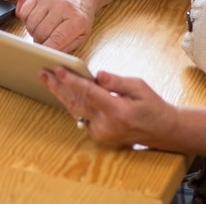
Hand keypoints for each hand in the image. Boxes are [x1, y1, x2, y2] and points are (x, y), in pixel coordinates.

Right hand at [16, 0, 96, 52]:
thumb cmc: (79, 17)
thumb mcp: (81, 36)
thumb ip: (67, 48)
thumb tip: (51, 56)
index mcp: (77, 19)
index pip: (57, 40)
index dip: (48, 50)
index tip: (43, 55)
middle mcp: (63, 6)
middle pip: (41, 32)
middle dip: (41, 42)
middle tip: (45, 41)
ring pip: (31, 24)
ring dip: (33, 32)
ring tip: (42, 31)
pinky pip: (24, 13)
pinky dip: (27, 20)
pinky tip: (36, 21)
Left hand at [39, 67, 175, 148]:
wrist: (162, 131)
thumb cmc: (152, 105)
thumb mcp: (140, 87)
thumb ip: (118, 82)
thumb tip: (99, 75)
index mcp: (118, 112)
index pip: (90, 94)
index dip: (73, 82)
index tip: (59, 70)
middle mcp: (107, 125)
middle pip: (77, 103)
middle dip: (58, 87)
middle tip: (43, 73)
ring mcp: (101, 132)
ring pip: (76, 109)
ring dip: (61, 93)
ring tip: (47, 78)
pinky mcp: (98, 134)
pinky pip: (81, 115)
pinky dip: (71, 102)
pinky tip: (61, 89)